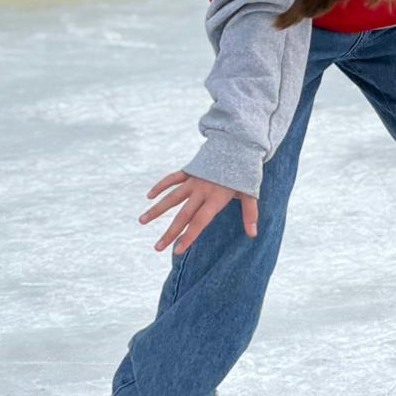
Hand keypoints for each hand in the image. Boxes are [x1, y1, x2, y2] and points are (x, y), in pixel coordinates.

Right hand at [140, 170, 257, 254]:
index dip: (188, 237)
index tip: (177, 251)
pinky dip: (160, 186)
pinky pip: (172, 178)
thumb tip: (253, 234)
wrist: (238, 144)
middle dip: (169, 232)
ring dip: (157, 210)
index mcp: (216, 198)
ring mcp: (193, 180)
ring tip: (142, 220)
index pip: (200, 222)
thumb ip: (250, 214)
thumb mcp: (250, 192)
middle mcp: (201, 191)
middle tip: (157, 247)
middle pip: (183, 215)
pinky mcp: (189, 170)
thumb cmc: (245, 172)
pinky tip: (149, 196)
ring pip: (171, 197)